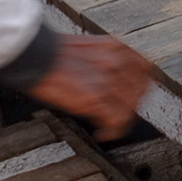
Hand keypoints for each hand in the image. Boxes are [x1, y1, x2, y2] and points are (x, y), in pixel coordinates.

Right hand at [26, 35, 153, 140]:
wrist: (36, 56)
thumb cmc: (54, 53)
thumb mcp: (91, 47)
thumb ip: (108, 60)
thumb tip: (117, 77)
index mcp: (118, 46)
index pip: (146, 69)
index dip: (143, 85)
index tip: (137, 94)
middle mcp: (118, 61)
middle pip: (141, 90)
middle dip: (133, 104)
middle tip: (121, 112)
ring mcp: (108, 80)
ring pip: (129, 107)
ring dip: (120, 119)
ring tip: (109, 125)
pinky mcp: (96, 97)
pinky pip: (115, 120)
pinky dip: (111, 131)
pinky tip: (102, 134)